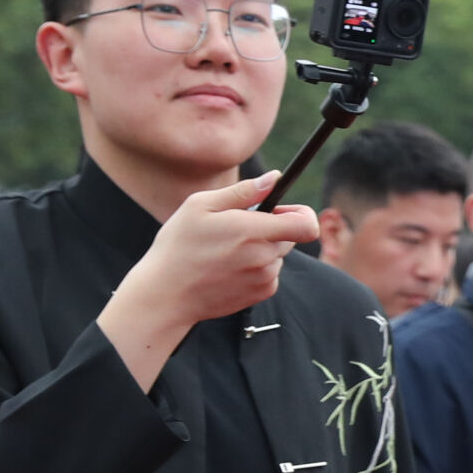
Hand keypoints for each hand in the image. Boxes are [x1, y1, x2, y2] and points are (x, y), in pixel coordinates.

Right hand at [97, 173, 318, 389]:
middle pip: (290, 236)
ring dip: (262, 248)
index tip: (284, 209)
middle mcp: (265, 257)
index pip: (306, 224)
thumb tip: (274, 178)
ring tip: (226, 250)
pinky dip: (256, 267)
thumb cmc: (178, 245)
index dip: (302, 213)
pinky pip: (270, 273)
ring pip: (278, 255)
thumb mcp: (200, 206)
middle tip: (239, 227)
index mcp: (253, 231)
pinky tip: (228, 267)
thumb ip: (243, 192)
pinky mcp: (261, 294)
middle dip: (273, 227)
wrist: (166, 294)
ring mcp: (265, 278)